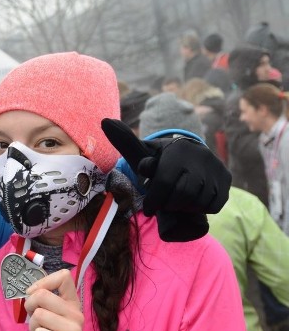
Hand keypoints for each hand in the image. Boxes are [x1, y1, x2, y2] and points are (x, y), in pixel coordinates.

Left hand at [25, 269, 83, 330]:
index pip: (64, 277)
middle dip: (30, 305)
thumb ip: (43, 299)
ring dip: (33, 326)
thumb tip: (30, 290)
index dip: (43, 282)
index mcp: (73, 302)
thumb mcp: (50, 313)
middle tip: (34, 318)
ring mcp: (74, 330)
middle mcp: (76, 314)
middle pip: (42, 295)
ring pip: (38, 315)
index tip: (34, 293)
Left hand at [101, 118, 231, 240]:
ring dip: (184, 207)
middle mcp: (200, 157)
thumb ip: (124, 140)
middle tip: (162, 204)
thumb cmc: (159, 159)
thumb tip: (104, 120)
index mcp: (177, 150)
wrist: (189, 156)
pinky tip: (191, 202)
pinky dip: (201, 208)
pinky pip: (213, 205)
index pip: (164, 183)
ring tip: (176, 202)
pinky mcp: (226, 180)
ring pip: (198, 202)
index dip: (154, 200)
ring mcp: (216, 168)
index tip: (148, 209)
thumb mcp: (142, 150)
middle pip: (181, 195)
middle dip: (168, 204)